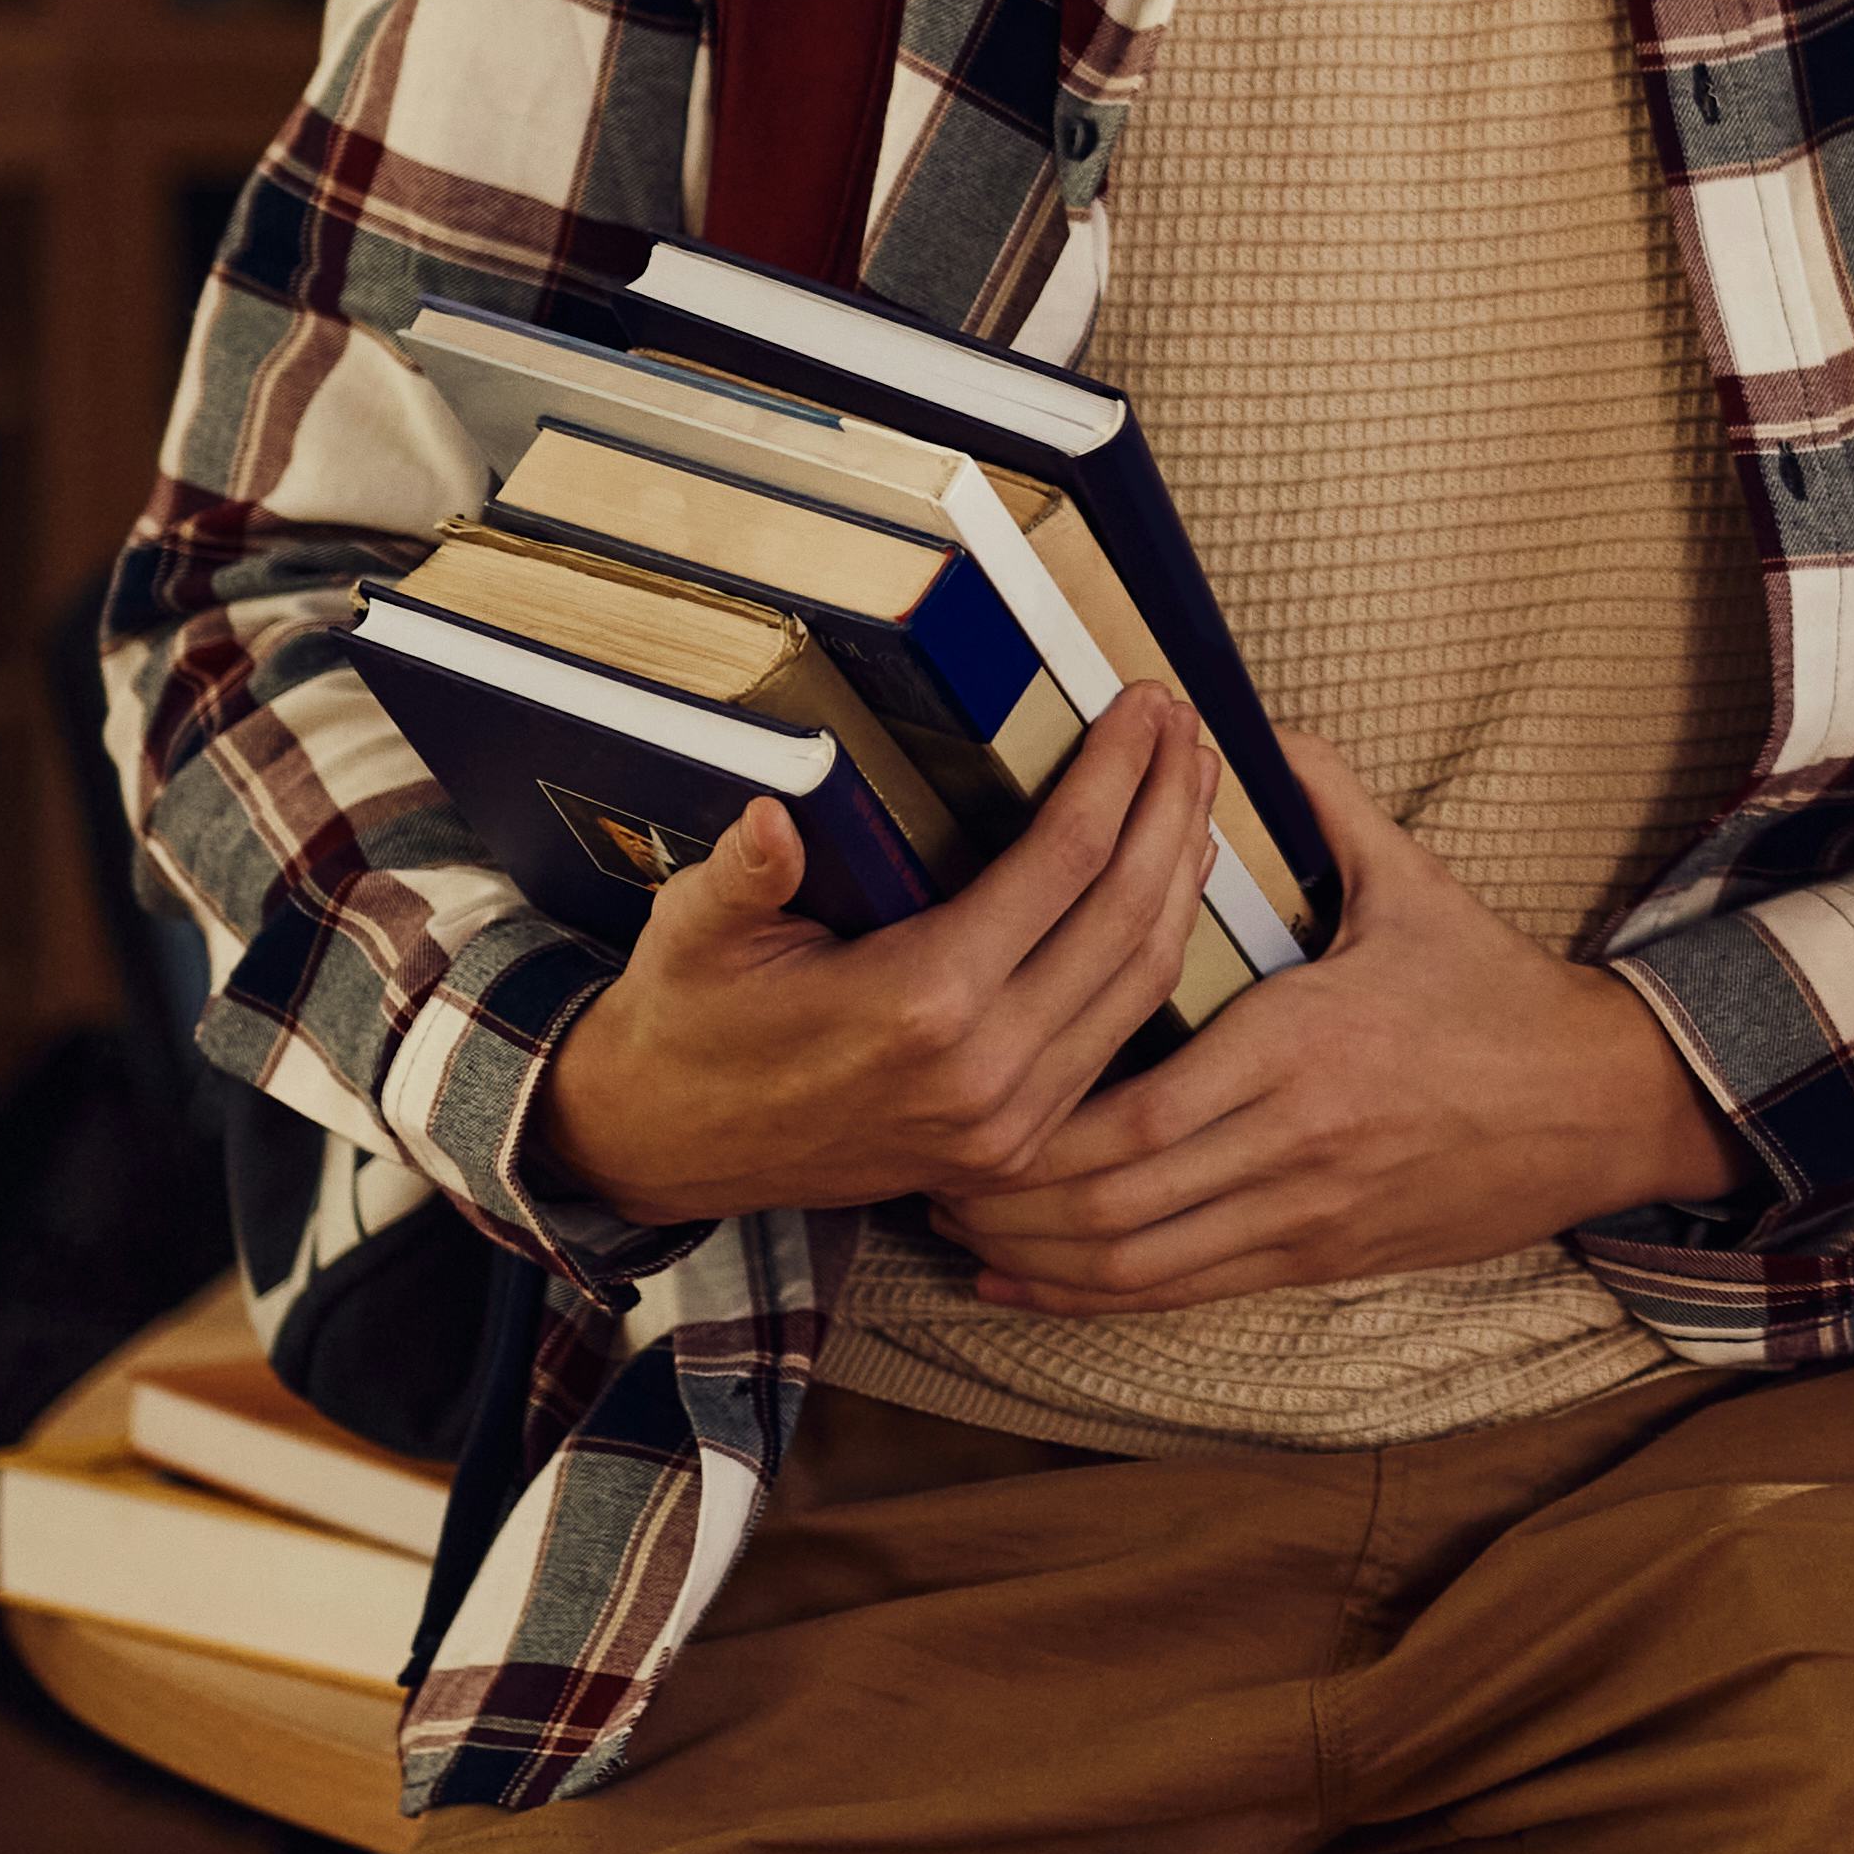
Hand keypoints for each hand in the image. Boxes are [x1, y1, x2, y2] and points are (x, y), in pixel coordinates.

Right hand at [529, 690, 1229, 1229]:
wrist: (661, 1147)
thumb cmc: (683, 1022)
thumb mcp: (695, 933)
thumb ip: (743, 873)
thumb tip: (774, 814)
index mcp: (920, 1004)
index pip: (1064, 862)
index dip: (1116, 773)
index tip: (1142, 705)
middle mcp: (985, 1070)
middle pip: (1128, 916)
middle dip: (1170, 808)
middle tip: (1186, 729)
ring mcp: (1009, 1123)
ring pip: (1143, 983)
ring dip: (1180, 878)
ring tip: (1191, 788)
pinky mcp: (1014, 1149)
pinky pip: (1116, 1041)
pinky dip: (1155, 957)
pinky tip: (1163, 893)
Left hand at [927, 743, 1743, 1313]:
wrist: (1598, 1104)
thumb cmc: (1497, 991)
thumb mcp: (1411, 883)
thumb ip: (1323, 801)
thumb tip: (1250, 721)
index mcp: (1302, 1045)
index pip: (1139, 1110)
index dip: (1035, 1128)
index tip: (968, 1098)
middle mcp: (1295, 1144)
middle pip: (1114, 1204)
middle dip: (1007, 1202)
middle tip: (930, 1170)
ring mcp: (1306, 1213)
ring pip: (1137, 1265)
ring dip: (1033, 1258)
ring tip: (959, 1226)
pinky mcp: (1320, 1259)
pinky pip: (1183, 1294)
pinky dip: (1089, 1298)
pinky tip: (1023, 1283)